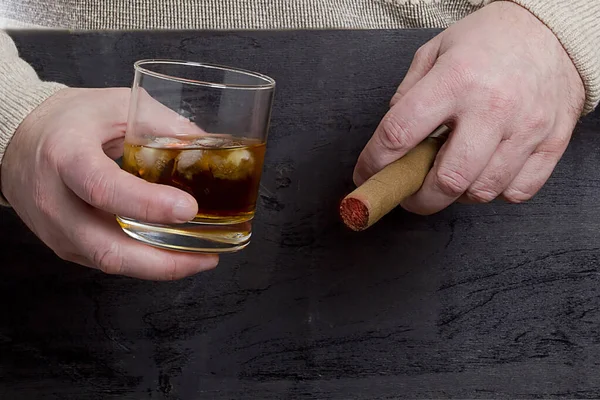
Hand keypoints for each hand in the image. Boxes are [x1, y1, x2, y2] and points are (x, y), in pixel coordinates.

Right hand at [1, 87, 218, 279]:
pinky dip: (144, 262)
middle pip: (107, 248)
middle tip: (208, 254)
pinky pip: (108, 261)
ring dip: (160, 267)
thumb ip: (162, 124)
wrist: (18, 140)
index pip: (103, 188)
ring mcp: (57, 230)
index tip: (189, 209)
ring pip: (110, 263)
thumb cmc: (70, 120)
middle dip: (163, 260)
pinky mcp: (65, 245)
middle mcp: (55, 202)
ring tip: (201, 258)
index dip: (148, 204)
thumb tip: (208, 146)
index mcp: (66, 156)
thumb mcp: (116, 105)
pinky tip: (174, 254)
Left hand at [353, 1, 584, 213]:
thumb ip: (408, 93)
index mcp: (455, 80)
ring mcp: (526, 128)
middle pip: (447, 179)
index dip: (375, 163)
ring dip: (457, 195)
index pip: (400, 133)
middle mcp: (492, 107)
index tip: (366, 175)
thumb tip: (390, 138)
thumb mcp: (436, 50)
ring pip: (482, 191)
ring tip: (450, 176)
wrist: (554, 30)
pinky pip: (517, 191)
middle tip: (410, 194)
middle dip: (419, 199)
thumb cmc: (490, 39)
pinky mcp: (552, 142)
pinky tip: (485, 173)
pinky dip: (494, 192)